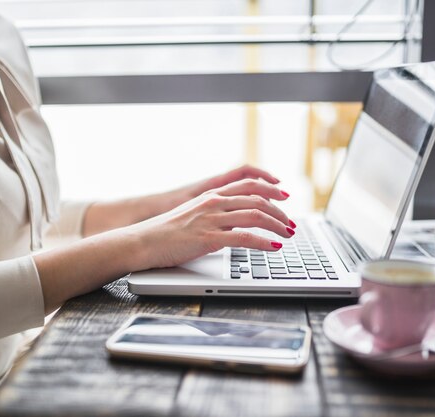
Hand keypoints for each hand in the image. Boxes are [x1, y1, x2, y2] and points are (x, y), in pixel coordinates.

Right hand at [128, 178, 294, 269]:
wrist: (144, 241)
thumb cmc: (166, 232)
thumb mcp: (195, 216)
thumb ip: (217, 216)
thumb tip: (237, 224)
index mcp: (211, 196)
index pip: (248, 185)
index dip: (271, 189)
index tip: (285, 197)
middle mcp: (214, 203)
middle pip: (257, 199)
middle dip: (279, 211)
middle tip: (291, 223)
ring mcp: (211, 219)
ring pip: (255, 216)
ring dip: (277, 226)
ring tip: (288, 235)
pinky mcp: (208, 238)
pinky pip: (244, 238)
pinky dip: (263, 243)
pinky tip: (273, 248)